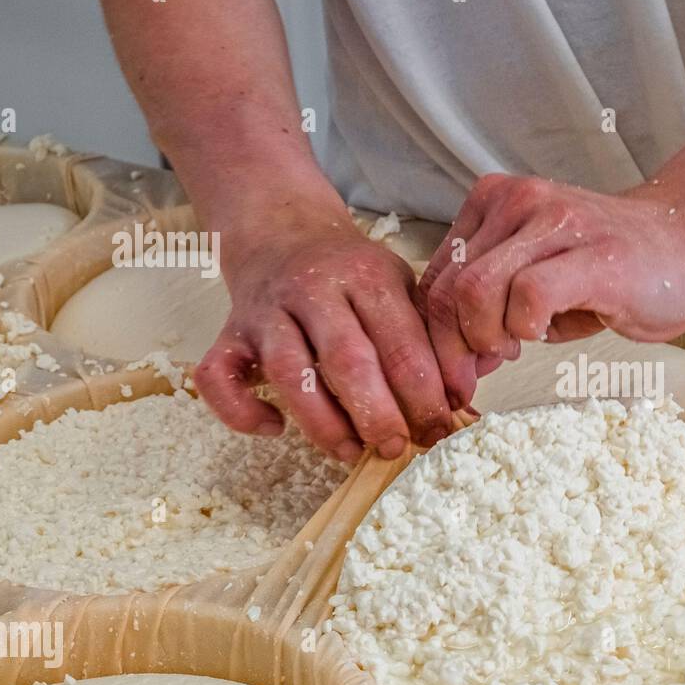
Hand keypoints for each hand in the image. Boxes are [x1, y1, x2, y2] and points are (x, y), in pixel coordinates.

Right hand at [195, 200, 452, 460]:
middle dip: (378, 413)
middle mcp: (314, 290)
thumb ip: (431, 334)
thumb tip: (465, 394)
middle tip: (397, 448)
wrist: (281, 232)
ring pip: (289, 372)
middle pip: (347, 359)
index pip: (403, 341)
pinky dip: (240, 411)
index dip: (426, 392)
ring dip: (323, 422)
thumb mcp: (400, 286)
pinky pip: (218, 378)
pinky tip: (274, 429)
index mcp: (367, 276)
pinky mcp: (228, 333)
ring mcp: (267, 312)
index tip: (441, 428)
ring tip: (351, 452)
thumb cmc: (353, 275)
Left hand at [416, 175, 684, 407]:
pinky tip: (542, 333)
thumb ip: (490, 306)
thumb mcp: (535, 279)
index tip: (454, 372)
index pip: (437, 276)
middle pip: (450, 287)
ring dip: (487, 338)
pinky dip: (524, 326)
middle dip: (452, 348)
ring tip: (515, 348)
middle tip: (474, 378)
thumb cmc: (611, 270)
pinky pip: (530, 295)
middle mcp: (519, 200)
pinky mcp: (593, 254)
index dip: (434, 335)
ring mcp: (556, 222)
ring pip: (478, 289)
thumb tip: (453, 360)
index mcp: (494, 202)